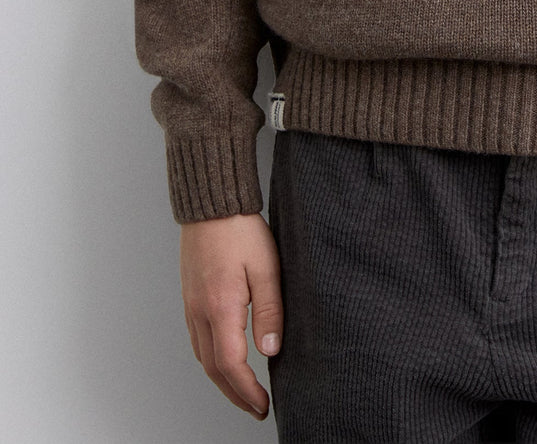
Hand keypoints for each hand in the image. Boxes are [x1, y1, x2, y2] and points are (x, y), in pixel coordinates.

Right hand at [179, 212, 283, 420]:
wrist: (211, 204)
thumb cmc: (241, 230)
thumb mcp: (267, 267)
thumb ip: (269, 310)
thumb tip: (270, 350)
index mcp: (220, 307)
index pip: (230, 364)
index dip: (246, 391)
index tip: (263, 405)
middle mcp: (200, 312)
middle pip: (213, 369)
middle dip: (235, 394)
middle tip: (256, 408)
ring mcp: (191, 305)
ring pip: (202, 357)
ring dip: (222, 380)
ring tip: (243, 391)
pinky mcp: (190, 298)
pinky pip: (197, 340)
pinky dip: (211, 360)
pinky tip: (224, 360)